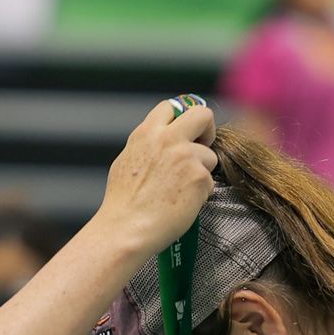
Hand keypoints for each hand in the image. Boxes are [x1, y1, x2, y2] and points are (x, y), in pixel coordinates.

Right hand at [94, 99, 218, 257]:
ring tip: (181, 192)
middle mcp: (168, 139)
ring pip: (210, 157)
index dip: (184, 119)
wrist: (126, 228)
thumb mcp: (128, 160)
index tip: (187, 134)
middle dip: (208, 131)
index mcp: (147, 133)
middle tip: (202, 149)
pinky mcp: (199, 177)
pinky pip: (210, 182)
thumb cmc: (123, 203)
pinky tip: (182, 204)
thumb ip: (148, 146)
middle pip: (203, 115)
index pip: (172, 107)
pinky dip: (200, 194)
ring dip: (201, 173)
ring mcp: (186, 157)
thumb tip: (162, 142)